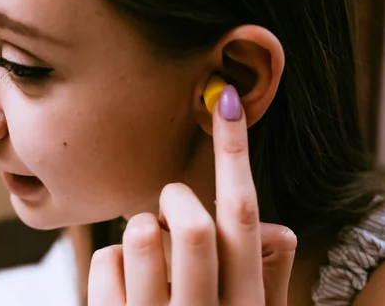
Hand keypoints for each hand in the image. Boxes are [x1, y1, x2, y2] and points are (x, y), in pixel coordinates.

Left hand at [87, 85, 296, 304]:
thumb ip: (269, 277)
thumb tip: (279, 228)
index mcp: (245, 304)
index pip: (243, 214)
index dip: (235, 151)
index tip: (226, 98)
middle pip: (193, 224)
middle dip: (176, 200)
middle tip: (169, 211)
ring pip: (139, 234)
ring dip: (142, 231)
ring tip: (148, 259)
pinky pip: (105, 259)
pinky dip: (113, 264)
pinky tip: (124, 289)